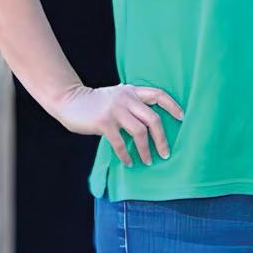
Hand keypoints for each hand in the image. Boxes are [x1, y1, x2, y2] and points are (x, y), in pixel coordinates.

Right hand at [54, 81, 183, 164]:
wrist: (70, 100)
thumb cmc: (95, 102)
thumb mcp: (116, 96)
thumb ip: (131, 102)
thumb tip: (150, 120)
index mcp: (131, 91)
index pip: (159, 94)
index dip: (173, 106)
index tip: (182, 118)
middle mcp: (126, 98)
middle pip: (153, 119)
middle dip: (162, 139)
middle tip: (165, 154)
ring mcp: (115, 110)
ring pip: (140, 132)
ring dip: (146, 150)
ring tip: (147, 161)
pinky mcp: (104, 122)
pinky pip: (121, 143)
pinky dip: (126, 155)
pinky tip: (129, 162)